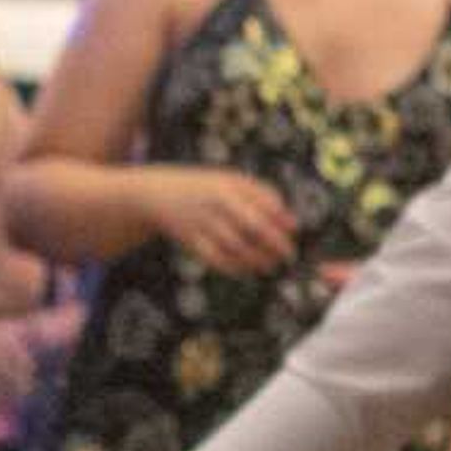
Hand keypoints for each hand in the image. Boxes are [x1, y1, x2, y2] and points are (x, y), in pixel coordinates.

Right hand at [142, 170, 296, 276]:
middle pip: (254, 227)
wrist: (157, 194)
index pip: (265, 205)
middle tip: (289, 256)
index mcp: (230, 185)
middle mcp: (216, 204)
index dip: (283, 222)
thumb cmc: (205, 188)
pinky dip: (235, 268)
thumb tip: (293, 223)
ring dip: (258, 260)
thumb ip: (264, 196)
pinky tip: (247, 270)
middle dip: (276, 245)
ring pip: (237, 247)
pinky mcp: (191, 241)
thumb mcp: (232, 181)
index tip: (294, 234)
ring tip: (270, 266)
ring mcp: (202, 222)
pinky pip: (217, 259)